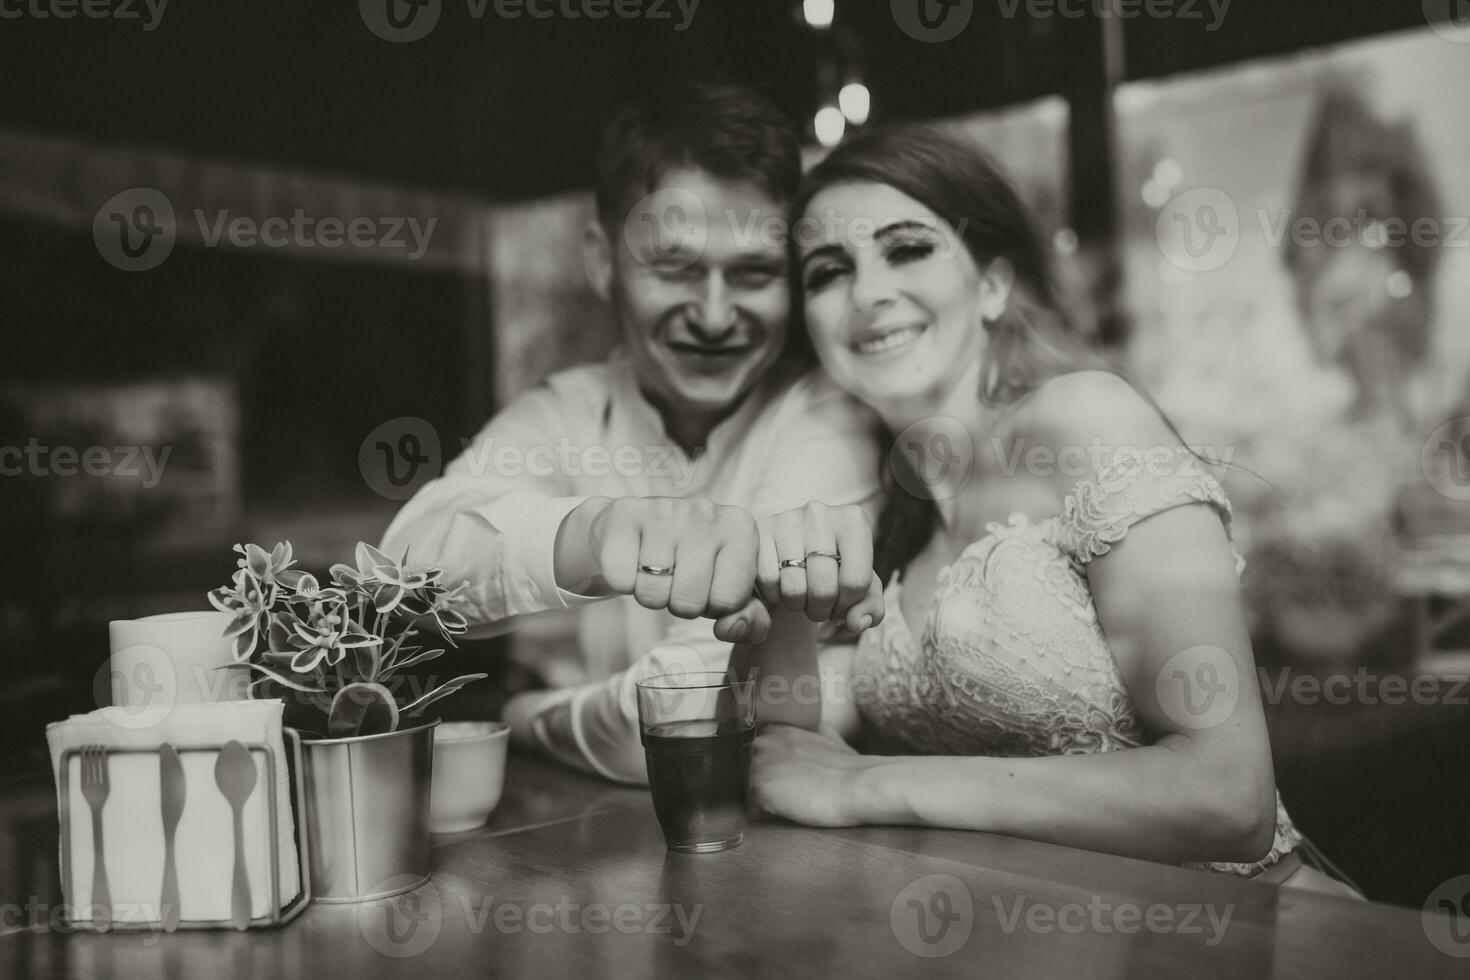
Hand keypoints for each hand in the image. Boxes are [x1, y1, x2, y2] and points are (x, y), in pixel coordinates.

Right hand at [555, 495, 767, 633]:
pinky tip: (632, 561)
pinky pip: (621, 579)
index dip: (713, 607)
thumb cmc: (691, 566)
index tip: (707, 587)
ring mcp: (665, 510)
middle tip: (677, 580)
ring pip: (653, 593)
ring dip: (650, 594)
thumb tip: (730, 629)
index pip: (729, 601)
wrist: (637, 531)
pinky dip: (622, 582)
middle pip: (689, 601)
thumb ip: (750, 620)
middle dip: (680, 603)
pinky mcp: (626, 514)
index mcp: (742, 529)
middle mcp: (707, 512)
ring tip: (655, 571)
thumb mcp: (729, 592)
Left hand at [751, 724, 873, 827]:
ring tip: (789, 802)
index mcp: (776, 729)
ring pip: (745, 789)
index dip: (770, 770)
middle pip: (746, 770)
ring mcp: (758, 764)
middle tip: (790, 793)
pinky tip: (786, 812)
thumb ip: (812, 735)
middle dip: (763, 784)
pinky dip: (765, 815)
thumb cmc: (849, 768)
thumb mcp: (829, 739)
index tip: (788, 779)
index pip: (756, 753)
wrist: (857, 786)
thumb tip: (819, 733)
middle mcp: (762, 742)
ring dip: (762, 799)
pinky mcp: (759, 789)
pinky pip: (750, 809)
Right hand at [753, 501, 884, 629]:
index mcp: (852, 520)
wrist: (797, 552)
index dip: (848, 606)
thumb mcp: (862, 589)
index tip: (842, 602)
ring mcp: (786, 519)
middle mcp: (819, 513)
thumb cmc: (835, 570)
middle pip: (824, 589)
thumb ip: (871, 609)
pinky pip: (768, 582)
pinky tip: (780, 585)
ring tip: (801, 594)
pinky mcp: (758, 531)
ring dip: (797, 605)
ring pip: (794, 589)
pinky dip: (774, 595)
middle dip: (822, 610)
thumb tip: (857, 622)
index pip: (856, 582)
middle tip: (819, 604)